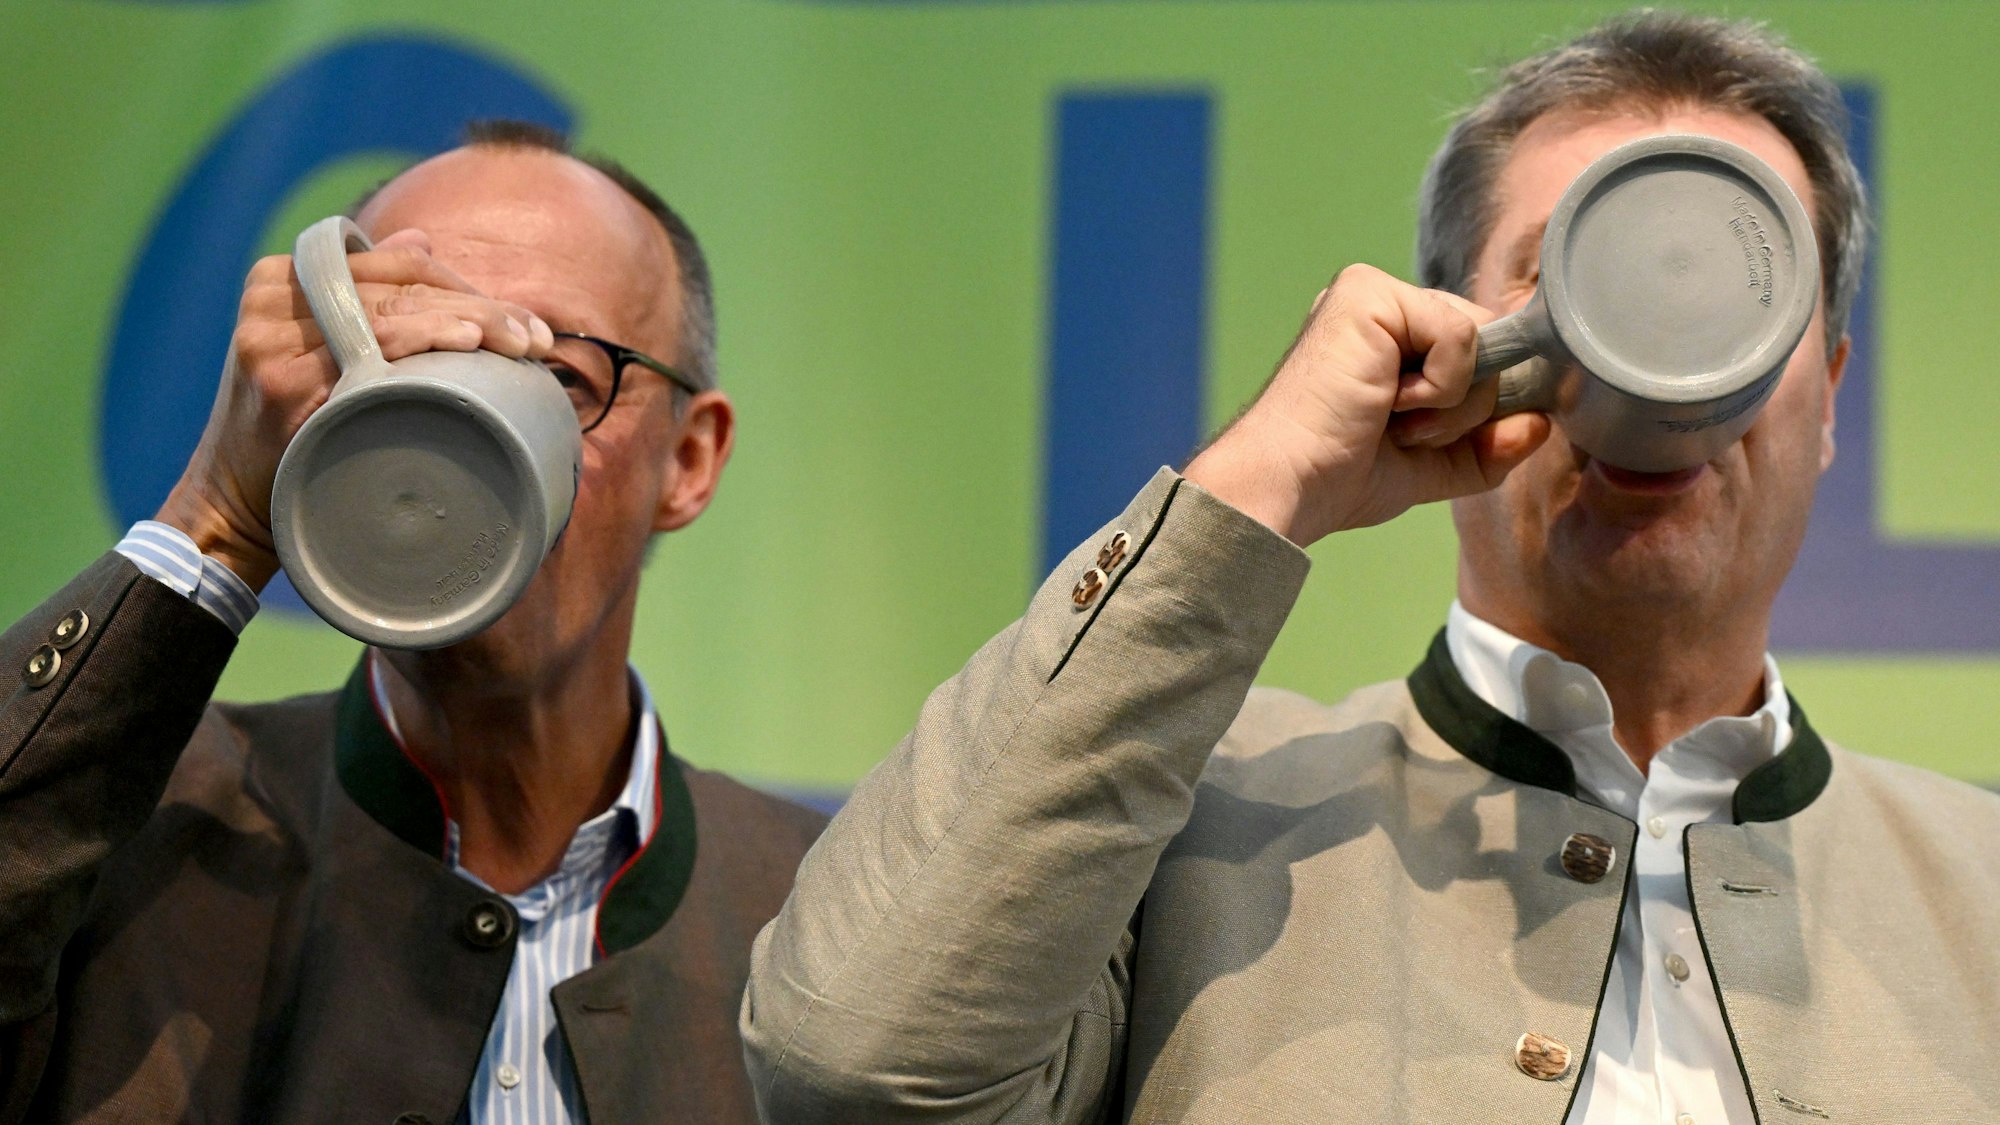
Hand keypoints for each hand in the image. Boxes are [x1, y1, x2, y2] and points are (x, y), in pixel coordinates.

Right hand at [153, 229, 555, 590]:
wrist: (230, 504)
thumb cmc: (294, 429)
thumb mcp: (321, 351)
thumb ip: (365, 294)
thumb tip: (421, 241)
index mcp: (286, 277)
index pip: (401, 265)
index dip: (469, 286)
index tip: (525, 322)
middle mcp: (274, 296)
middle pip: (404, 286)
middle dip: (482, 309)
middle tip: (537, 341)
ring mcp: (273, 335)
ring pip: (394, 310)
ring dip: (468, 322)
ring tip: (518, 344)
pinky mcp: (280, 376)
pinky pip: (367, 346)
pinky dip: (420, 339)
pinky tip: (463, 343)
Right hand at [1183, 264, 1549, 546]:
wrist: (1291, 484)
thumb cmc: (1339, 478)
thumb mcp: (1432, 465)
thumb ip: (1487, 445)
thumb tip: (1539, 424)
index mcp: (1389, 338)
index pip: (1476, 348)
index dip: (1481, 396)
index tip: (1437, 437)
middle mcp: (1381, 306)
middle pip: (1487, 342)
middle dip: (1465, 406)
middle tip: (1403, 432)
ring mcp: (1373, 294)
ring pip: (1479, 338)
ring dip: (1451, 403)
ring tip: (1390, 420)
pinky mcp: (1371, 295)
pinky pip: (1460, 335)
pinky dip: (1440, 386)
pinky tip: (1386, 401)